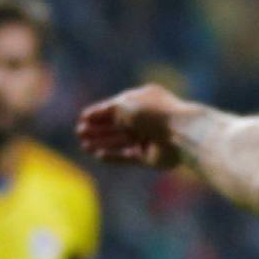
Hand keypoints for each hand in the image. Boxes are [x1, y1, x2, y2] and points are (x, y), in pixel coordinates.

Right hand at [76, 84, 190, 168]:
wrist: (178, 133)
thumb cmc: (151, 113)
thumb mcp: (124, 104)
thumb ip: (106, 110)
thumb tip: (89, 116)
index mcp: (141, 101)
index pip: (116, 107)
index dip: (99, 113)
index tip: (83, 119)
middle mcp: (144, 119)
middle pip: (116, 125)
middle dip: (97, 129)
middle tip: (79, 133)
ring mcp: (147, 138)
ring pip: (120, 141)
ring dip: (102, 143)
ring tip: (85, 146)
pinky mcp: (148, 157)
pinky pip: (127, 156)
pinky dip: (113, 156)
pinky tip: (99, 155)